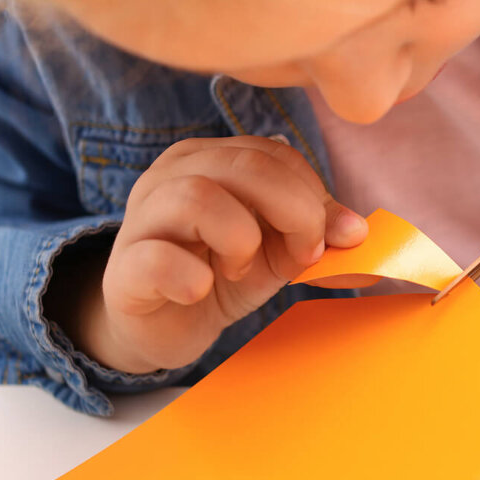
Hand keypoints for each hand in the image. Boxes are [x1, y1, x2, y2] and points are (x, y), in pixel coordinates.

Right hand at [80, 136, 367, 372]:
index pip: (275, 153)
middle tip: (301, 253)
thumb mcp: (277, 249)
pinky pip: (157, 258)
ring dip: (240, 239)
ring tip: (240, 269)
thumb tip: (356, 231)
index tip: (327, 237)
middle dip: (294, 211)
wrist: (162, 326)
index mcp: (211, 158)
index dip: (312, 194)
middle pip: (245, 165)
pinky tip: (201, 290)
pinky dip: (192, 276)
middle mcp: (171, 174)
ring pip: (198, 197)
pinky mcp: (122, 268)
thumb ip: (315, 232)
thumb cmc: (220, 273)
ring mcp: (140, 218)